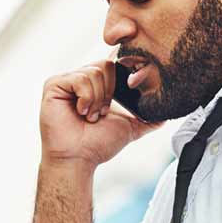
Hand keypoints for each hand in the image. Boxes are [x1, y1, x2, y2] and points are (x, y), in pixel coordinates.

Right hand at [40, 62, 160, 167]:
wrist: (78, 158)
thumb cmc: (99, 144)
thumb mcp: (130, 127)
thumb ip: (148, 119)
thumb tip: (166, 115)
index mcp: (98, 84)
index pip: (115, 64)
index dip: (124, 72)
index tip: (131, 86)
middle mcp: (83, 78)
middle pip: (107, 65)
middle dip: (111, 93)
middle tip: (102, 113)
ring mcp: (67, 80)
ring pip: (95, 72)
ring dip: (98, 99)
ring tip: (91, 116)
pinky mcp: (54, 84)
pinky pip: (80, 78)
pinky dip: (86, 98)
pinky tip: (81, 112)